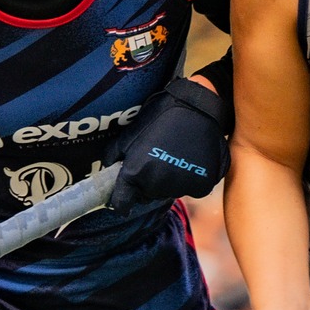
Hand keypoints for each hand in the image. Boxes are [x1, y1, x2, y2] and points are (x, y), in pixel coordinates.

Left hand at [108, 75, 230, 208]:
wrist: (196, 106)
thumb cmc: (159, 117)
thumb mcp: (129, 133)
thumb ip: (113, 154)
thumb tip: (108, 167)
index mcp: (135, 174)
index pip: (122, 203)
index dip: (122, 201)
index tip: (125, 197)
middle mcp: (156, 185)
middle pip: (148, 196)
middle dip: (148, 184)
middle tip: (156, 161)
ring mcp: (179, 187)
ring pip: (169, 192)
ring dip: (169, 181)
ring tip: (175, 156)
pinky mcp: (201, 186)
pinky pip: (190, 189)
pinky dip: (190, 179)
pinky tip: (191, 160)